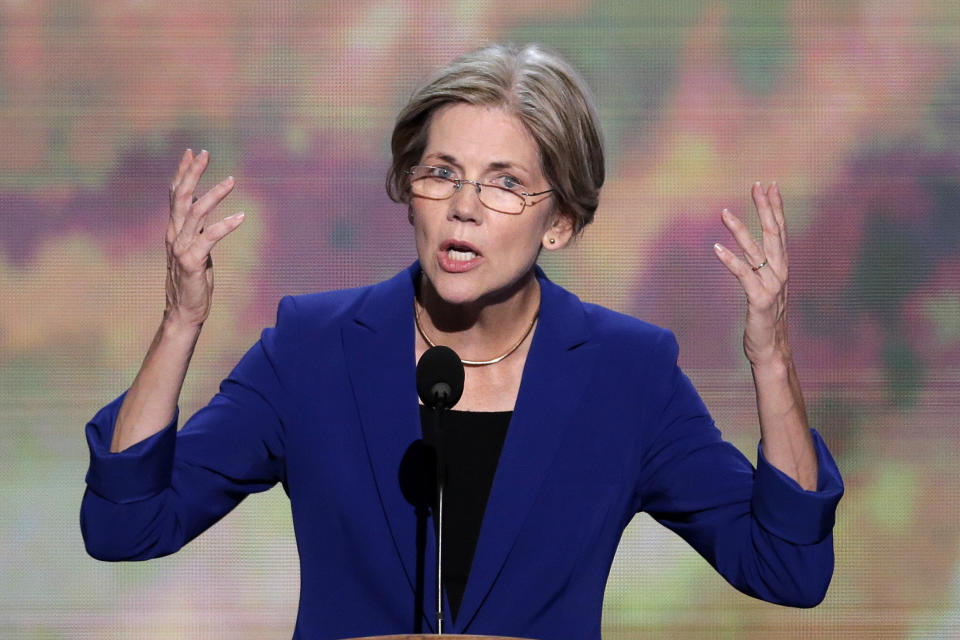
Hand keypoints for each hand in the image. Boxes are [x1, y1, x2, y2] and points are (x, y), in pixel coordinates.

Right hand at [164, 149, 243, 327]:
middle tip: (205, 153)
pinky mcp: (191, 262)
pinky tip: (241, 217)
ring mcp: (181, 248)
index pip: (176, 195)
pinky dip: (225, 226)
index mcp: (174, 230)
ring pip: (196, 212)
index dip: (183, 173)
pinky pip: (209, 238)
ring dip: (214, 194)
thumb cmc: (192, 281)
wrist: (184, 312)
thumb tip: (200, 204)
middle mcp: (174, 235)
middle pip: (181, 196)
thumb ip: (194, 228)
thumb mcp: (194, 249)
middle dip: (192, 172)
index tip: (192, 153)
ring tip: (232, 180)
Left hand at [713, 182, 789, 367]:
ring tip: (724, 212)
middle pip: (774, 234)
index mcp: (781, 267)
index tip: (770, 186)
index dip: (775, 207)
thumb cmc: (765, 319)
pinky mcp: (759, 301)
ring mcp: (771, 287)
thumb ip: (760, 268)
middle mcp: (780, 273)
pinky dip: (730, 261)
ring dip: (740, 231)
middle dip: (766, 208)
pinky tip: (717, 248)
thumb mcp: (764, 288)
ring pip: (756, 252)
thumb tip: (750, 251)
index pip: (780, 231)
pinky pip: (743, 276)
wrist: (771, 350)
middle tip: (758, 185)